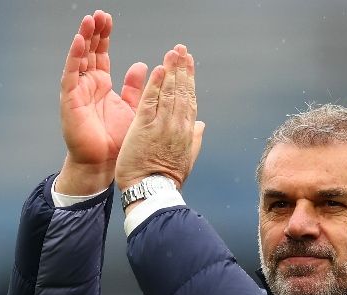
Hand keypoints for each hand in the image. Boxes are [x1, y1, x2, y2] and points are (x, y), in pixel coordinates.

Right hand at [57, 10, 147, 194]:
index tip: (108, 19)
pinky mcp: (70, 100)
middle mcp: (87, 85)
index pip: (101, 54)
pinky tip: (78, 41)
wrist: (104, 164)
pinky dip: (74, 57)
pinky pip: (71, 74)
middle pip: (88, 51)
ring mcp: (77, 91)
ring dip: (83, 39)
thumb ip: (134, 87)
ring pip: (78, 58)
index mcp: (101, 85)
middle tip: (99, 14)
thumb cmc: (116, 140)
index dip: (103, 36)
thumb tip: (143, 66)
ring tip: (89, 20)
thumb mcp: (130, 108)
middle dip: (93, 32)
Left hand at [115, 44, 204, 192]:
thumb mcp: (186, 159)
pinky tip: (158, 69)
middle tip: (182, 50)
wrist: (152, 193)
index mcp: (187, 132)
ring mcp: (162, 126)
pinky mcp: (145, 127)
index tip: (189, 64)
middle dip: (182, 69)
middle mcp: (178, 126)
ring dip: (171, 70)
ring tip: (173, 52)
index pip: (189, 100)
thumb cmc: (167, 180)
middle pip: (182, 91)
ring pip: (169, 92)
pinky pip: (151, 101)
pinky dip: (155, 84)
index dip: (189, 80)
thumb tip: (202, 125)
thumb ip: (195, 139)